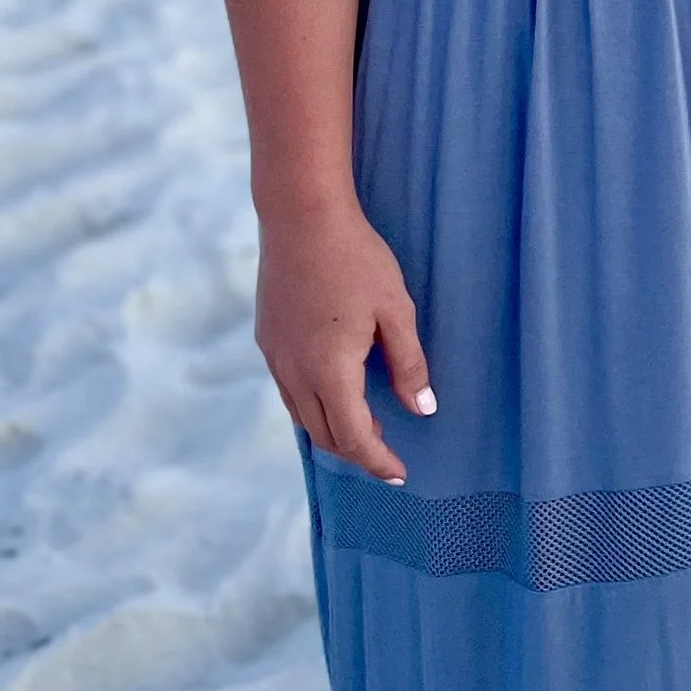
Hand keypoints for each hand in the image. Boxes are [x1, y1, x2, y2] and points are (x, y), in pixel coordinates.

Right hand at [253, 196, 433, 483]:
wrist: (300, 217)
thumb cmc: (356, 259)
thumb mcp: (396, 310)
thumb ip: (409, 365)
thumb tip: (423, 410)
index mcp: (329, 371)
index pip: (354, 437)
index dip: (378, 461)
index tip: (399, 474)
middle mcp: (294, 372)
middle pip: (324, 435)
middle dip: (357, 452)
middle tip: (389, 453)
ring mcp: (275, 357)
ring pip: (303, 416)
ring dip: (334, 430)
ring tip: (368, 427)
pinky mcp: (267, 339)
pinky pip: (290, 391)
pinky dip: (314, 406)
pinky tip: (336, 392)